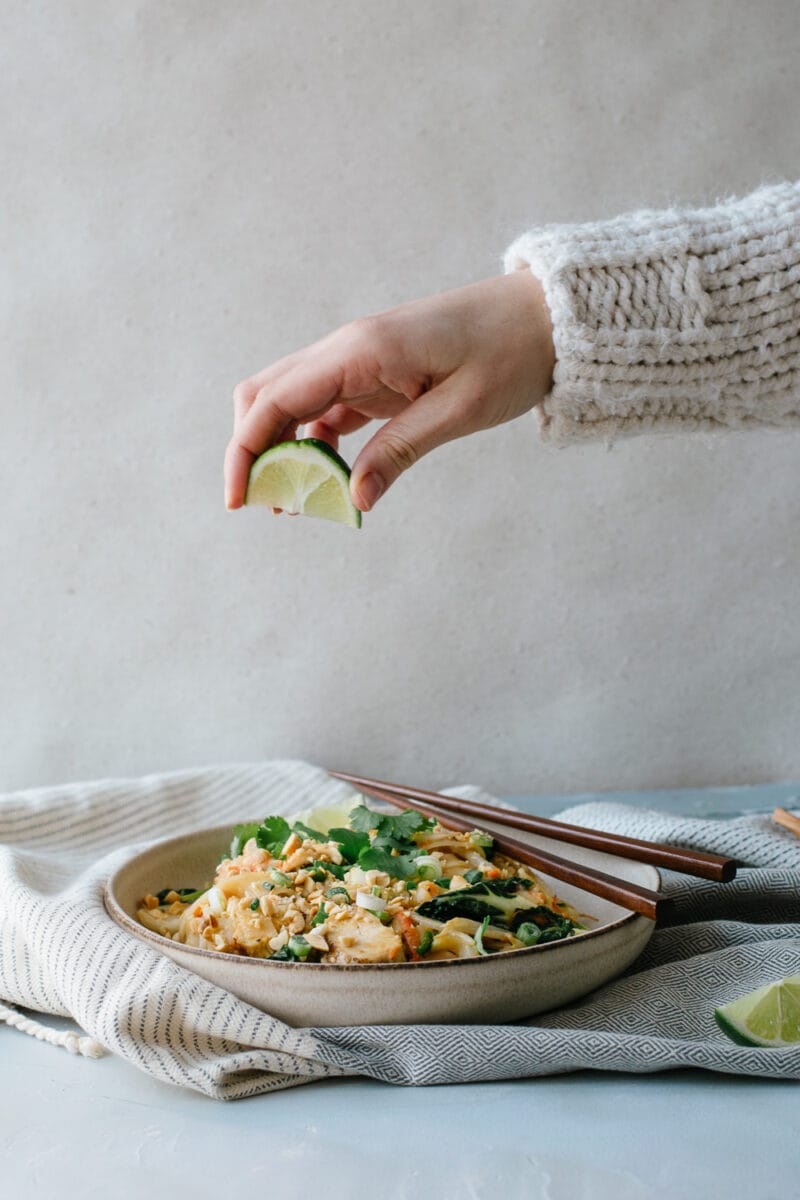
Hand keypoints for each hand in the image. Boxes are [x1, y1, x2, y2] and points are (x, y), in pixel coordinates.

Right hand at [225, 271, 553, 511]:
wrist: (546, 317)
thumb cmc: (510, 353)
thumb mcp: (460, 410)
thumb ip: (400, 451)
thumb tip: (353, 500)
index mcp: (361, 349)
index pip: (274, 400)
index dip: (245, 451)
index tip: (237, 501)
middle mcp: (347, 349)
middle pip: (266, 397)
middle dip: (253, 452)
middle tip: (267, 508)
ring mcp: (358, 360)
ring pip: (291, 404)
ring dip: (283, 452)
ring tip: (296, 506)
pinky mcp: (375, 374)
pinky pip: (326, 411)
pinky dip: (315, 446)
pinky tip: (329, 482)